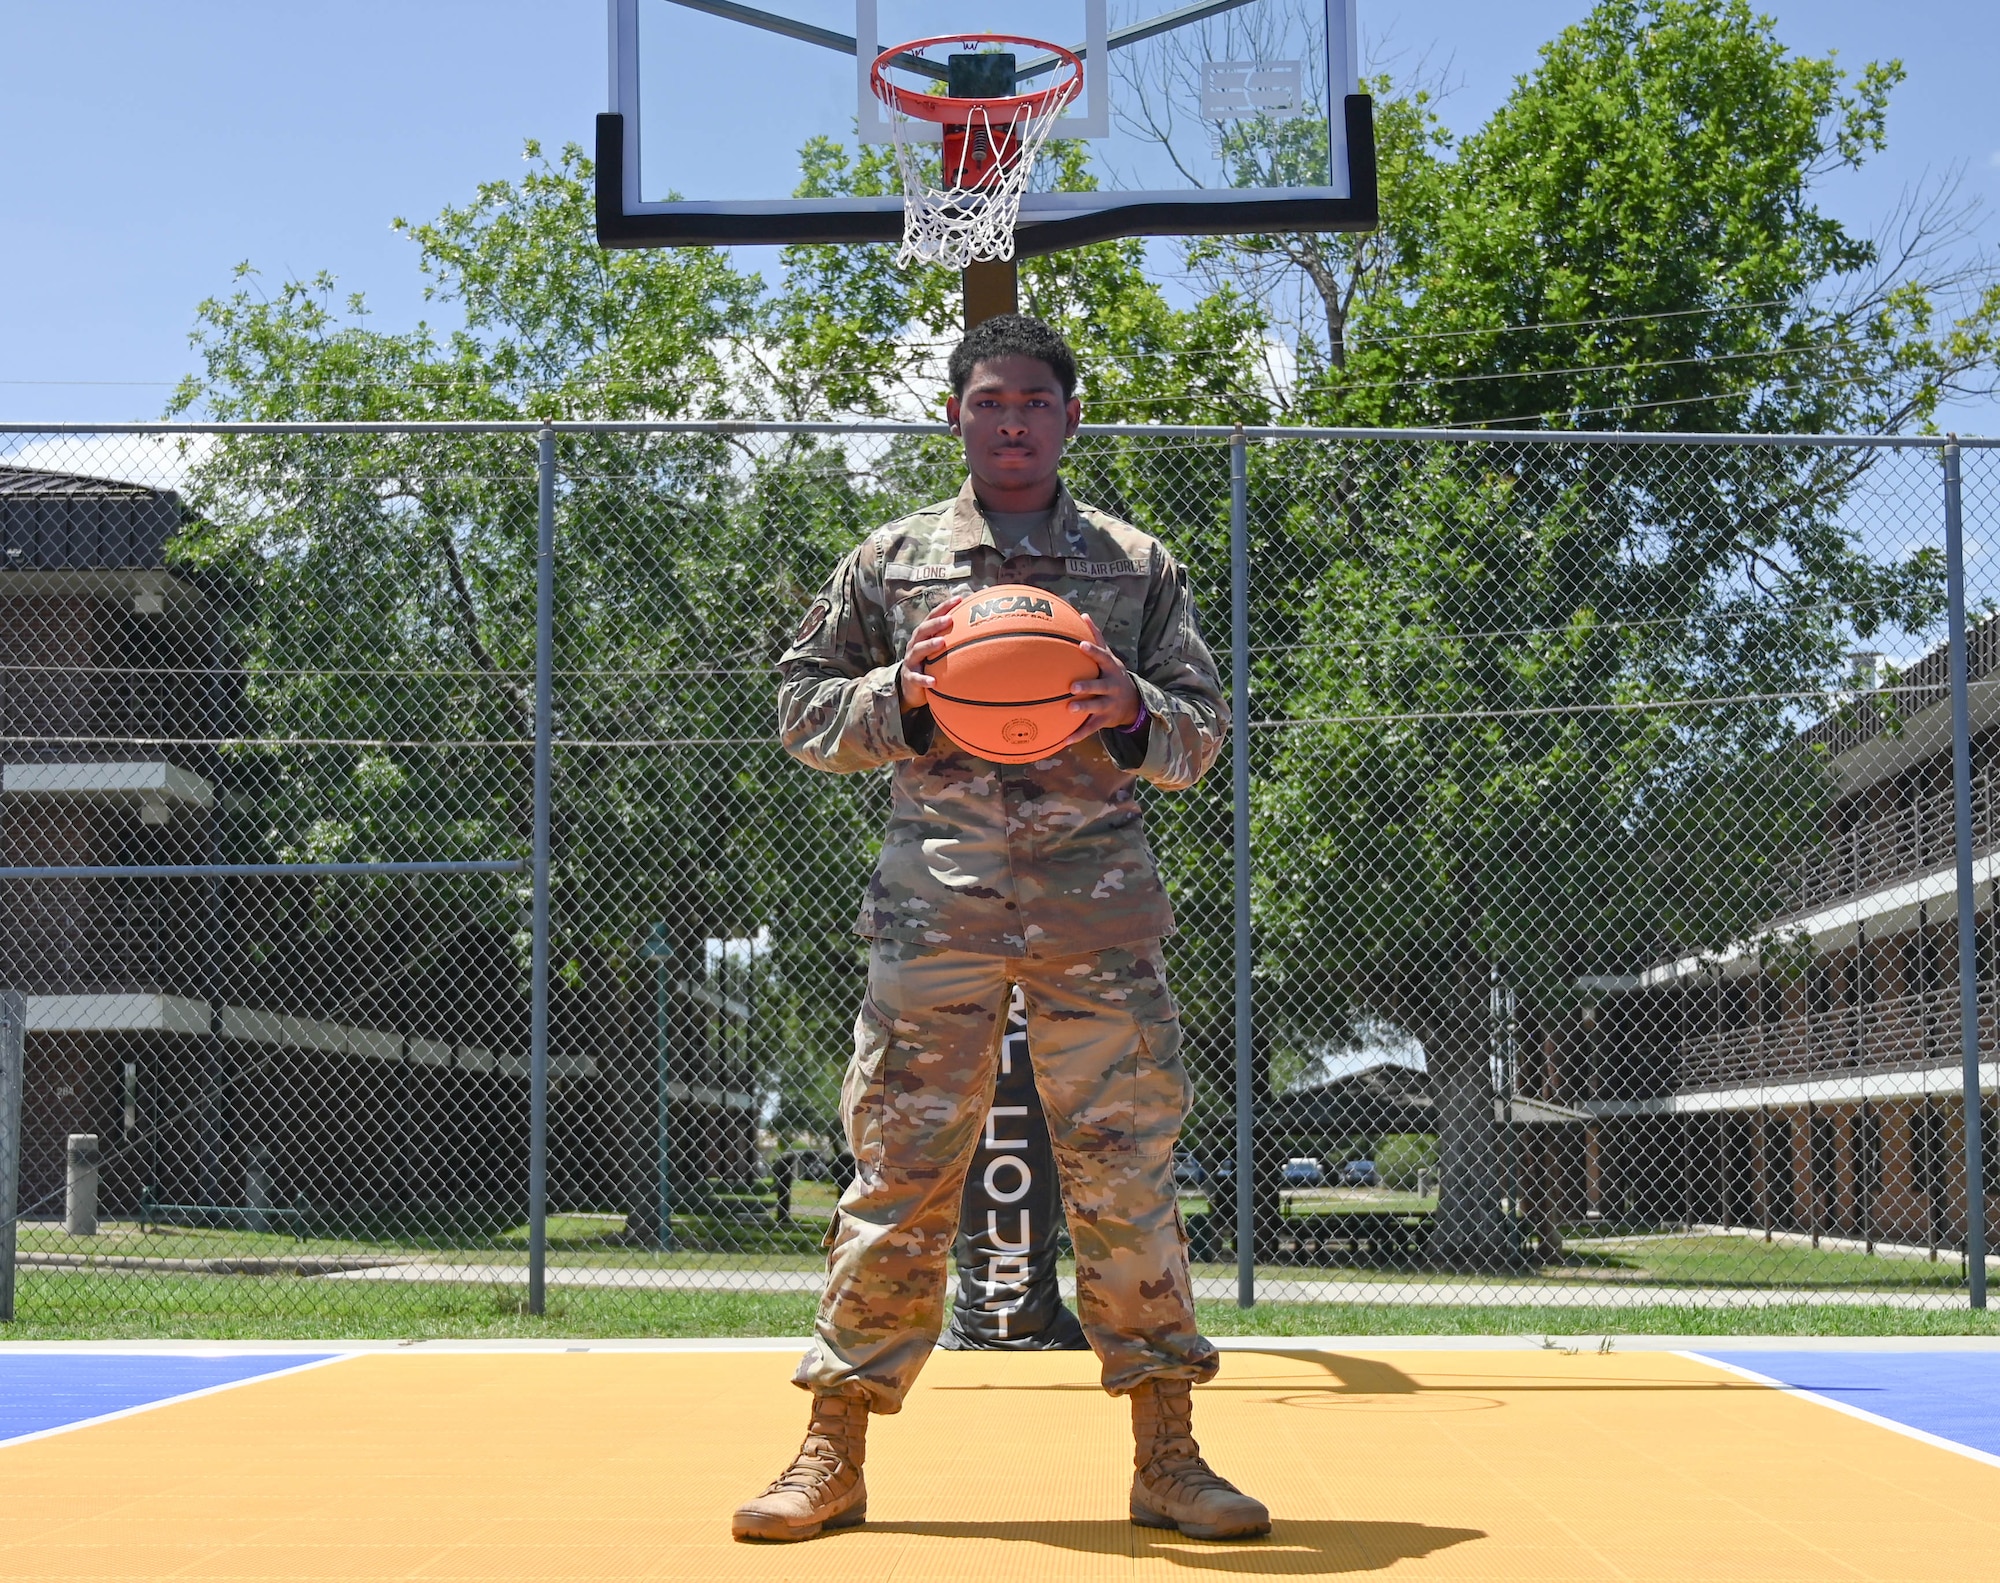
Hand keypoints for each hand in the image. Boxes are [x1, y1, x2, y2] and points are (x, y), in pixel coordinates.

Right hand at [898, 593, 965, 710]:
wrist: (910, 686)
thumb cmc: (930, 664)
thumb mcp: (940, 650)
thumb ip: (955, 640)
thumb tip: (984, 631)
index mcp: (923, 635)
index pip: (932, 616)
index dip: (944, 607)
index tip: (959, 599)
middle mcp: (915, 644)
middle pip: (923, 630)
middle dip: (936, 623)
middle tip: (950, 619)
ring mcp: (911, 660)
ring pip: (918, 650)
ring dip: (929, 646)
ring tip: (941, 642)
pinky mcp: (909, 677)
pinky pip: (916, 678)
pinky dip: (924, 679)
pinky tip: (933, 681)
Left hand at [1054, 615, 1140, 749]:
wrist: (1134, 703)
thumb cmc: (1113, 675)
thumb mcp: (1109, 657)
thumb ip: (1096, 637)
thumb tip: (1082, 614)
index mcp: (1112, 670)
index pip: (1103, 658)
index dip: (1093, 652)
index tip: (1081, 646)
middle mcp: (1112, 687)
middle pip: (1101, 686)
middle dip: (1088, 686)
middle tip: (1072, 686)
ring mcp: (1109, 704)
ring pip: (1096, 707)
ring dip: (1084, 708)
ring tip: (1069, 709)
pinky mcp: (1105, 720)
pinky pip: (1090, 728)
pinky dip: (1078, 735)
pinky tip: (1064, 740)